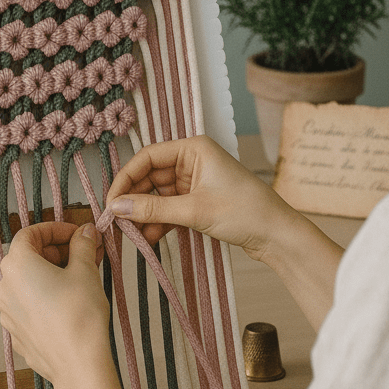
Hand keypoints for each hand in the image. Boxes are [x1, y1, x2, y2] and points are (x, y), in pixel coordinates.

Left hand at [0, 222, 108, 387]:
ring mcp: (8, 314)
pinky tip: (71, 299)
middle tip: (86, 252)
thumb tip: (85, 232)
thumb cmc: (79, 315)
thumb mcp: (85, 270)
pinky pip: (30, 304)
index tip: (76, 233)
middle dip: (59, 251)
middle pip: (29, 257)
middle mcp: (5, 288)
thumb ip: (82, 244)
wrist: (78, 365)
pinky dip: (48, 295)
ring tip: (83, 274)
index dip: (55, 229)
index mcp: (16, 266)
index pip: (29, 234)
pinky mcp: (18, 333)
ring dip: (55, 273)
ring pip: (30, 282)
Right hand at [103, 135, 295, 263]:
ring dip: (145, 214)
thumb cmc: (245, 211)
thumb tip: (117, 207)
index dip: (126, 178)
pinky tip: (149, 239)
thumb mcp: (194, 210)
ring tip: (131, 235)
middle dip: (134, 200)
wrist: (277, 235)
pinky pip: (170, 208)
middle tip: (116, 222)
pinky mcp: (199, 200)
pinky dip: (159, 222)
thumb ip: (153, 209)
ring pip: (158, 195)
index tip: (111, 202)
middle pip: (150, 176)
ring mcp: (195, 181)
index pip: (147, 157)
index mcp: (193, 148)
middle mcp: (192, 160)